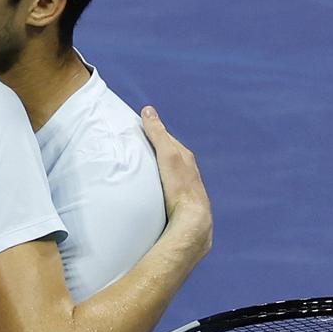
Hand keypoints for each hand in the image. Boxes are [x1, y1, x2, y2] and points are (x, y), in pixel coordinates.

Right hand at [140, 106, 211, 253]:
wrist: (192, 222)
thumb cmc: (180, 186)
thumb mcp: (167, 155)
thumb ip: (158, 134)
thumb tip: (148, 110)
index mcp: (186, 162)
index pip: (171, 144)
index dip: (157, 136)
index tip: (141, 133)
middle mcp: (190, 177)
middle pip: (173, 162)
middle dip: (160, 155)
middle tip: (140, 152)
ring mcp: (187, 195)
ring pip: (173, 180)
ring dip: (161, 177)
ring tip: (144, 177)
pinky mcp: (182, 212)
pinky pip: (171, 197)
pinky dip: (162, 193)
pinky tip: (153, 199)